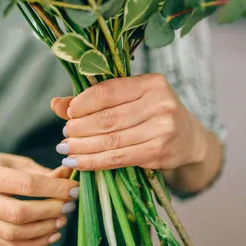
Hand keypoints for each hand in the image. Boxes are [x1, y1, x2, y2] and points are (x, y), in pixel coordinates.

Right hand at [0, 154, 78, 245]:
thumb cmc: (1, 169)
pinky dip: (36, 244)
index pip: (26, 184)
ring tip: (62, 220)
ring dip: (44, 229)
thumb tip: (69, 176)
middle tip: (69, 206)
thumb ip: (44, 172)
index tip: (73, 190)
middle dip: (50, 211)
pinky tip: (53, 234)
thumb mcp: (20, 163)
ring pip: (15, 234)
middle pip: (19, 212)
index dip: (54, 189)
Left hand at [50, 74, 207, 170]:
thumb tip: (55, 104)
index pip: (108, 91)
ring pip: (111, 140)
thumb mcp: (131, 100)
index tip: (68, 114)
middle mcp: (160, 103)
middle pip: (108, 118)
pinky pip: (119, 158)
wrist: (190, 139)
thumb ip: (95, 100)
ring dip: (83, 147)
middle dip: (80, 128)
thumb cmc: (153, 114)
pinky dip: (95, 162)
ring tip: (66, 150)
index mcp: (151, 83)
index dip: (83, 103)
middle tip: (64, 136)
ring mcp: (163, 129)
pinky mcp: (161, 152)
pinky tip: (78, 162)